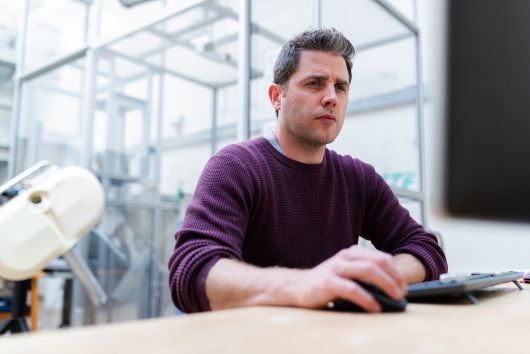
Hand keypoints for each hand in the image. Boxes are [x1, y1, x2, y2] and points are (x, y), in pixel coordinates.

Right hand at [290, 245, 406, 311]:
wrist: (295, 286)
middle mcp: (344, 258)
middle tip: (403, 292)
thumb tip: (390, 287)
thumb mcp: (344, 272)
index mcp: (350, 253)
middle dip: (394, 277)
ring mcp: (335, 269)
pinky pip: (352, 289)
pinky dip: (366, 298)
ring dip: (385, 284)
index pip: (380, 257)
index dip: (395, 271)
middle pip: (376, 262)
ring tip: (395, 297)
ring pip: (367, 271)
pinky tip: (374, 307)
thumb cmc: (324, 281)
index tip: (404, 285)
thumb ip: (362, 274)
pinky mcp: (327, 283)